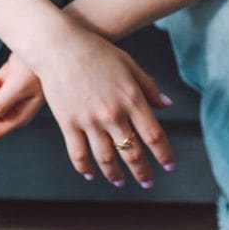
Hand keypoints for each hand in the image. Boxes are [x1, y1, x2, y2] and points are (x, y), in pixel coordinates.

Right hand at [25, 25, 177, 188]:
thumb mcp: (129, 64)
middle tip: (147, 182)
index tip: (169, 166)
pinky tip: (91, 175)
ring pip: (106, 159)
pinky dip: (86, 168)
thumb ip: (149, 86)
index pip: (154, 136)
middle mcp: (112, 114)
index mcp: (131, 99)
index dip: (164, 155)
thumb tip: (166, 104)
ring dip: (115, 175)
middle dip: (142, 172)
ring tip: (120, 183)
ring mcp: (89, 121)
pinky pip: (78, 154)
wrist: (59, 46)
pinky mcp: (68, 124)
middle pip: (132, 153)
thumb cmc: (96, 51)